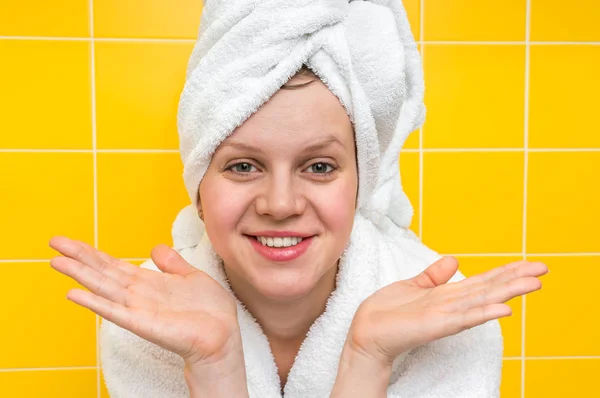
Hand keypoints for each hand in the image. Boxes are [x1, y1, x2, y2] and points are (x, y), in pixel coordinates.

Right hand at [49, 236, 240, 366]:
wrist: (222, 334)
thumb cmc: (209, 309)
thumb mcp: (191, 276)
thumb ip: (171, 263)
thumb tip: (154, 247)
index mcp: (148, 282)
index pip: (114, 264)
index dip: (92, 252)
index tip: (70, 241)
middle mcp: (138, 294)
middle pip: (103, 272)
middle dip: (78, 257)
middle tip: (53, 242)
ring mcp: (138, 309)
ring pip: (103, 287)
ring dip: (80, 274)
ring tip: (56, 261)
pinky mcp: (143, 323)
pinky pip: (114, 312)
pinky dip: (94, 303)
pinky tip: (74, 294)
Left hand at [345, 256, 548, 366]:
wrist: (365, 332)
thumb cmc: (387, 312)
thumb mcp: (413, 285)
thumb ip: (435, 275)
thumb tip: (455, 260)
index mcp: (447, 295)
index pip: (482, 281)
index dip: (506, 271)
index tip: (529, 262)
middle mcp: (452, 305)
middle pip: (489, 289)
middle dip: (516, 278)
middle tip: (544, 269)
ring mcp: (446, 316)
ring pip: (483, 302)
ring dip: (508, 293)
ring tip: (534, 283)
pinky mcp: (435, 326)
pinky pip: (463, 319)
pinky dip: (484, 314)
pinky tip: (504, 310)